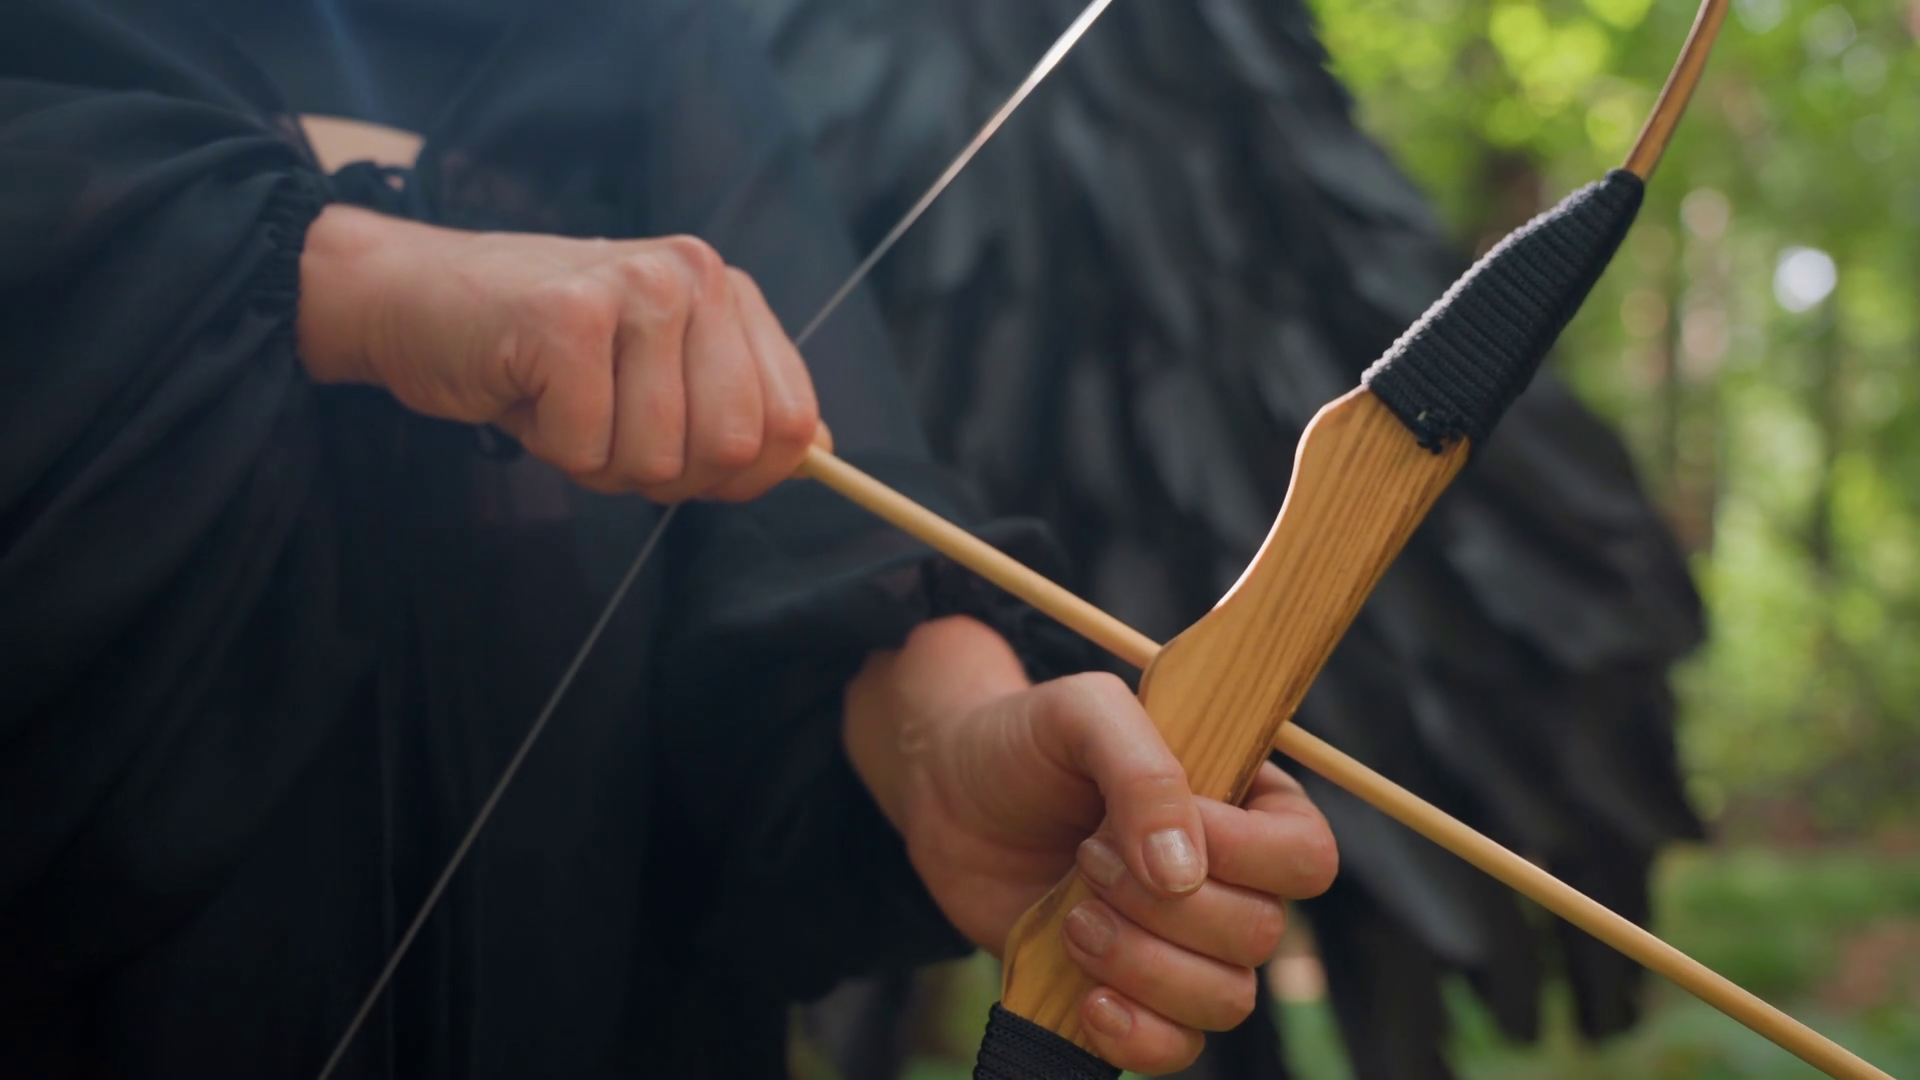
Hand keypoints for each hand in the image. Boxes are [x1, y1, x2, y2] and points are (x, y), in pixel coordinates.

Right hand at [297, 204, 825, 501]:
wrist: (412, 298)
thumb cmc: (539, 352)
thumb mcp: (655, 376)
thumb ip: (737, 408)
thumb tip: (820, 452)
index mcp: (725, 292)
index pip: (791, 422)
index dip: (740, 472)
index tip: (681, 457)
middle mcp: (693, 276)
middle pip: (731, 448)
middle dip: (664, 473)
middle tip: (604, 427)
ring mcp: (633, 288)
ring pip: (657, 456)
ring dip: (597, 459)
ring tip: (563, 402)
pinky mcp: (566, 316)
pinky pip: (584, 447)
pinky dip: (549, 446)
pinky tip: (525, 390)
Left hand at [844, 617, 1338, 1075]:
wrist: (949, 794)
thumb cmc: (1027, 741)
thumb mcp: (1082, 713)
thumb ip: (1144, 771)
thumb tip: (1185, 875)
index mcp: (1245, 804)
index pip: (1305, 856)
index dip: (1239, 855)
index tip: (1138, 826)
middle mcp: (1231, 880)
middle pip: (1262, 933)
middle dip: (1164, 907)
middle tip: (1086, 857)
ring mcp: (1184, 944)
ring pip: (1227, 999)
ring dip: (1145, 966)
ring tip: (1074, 920)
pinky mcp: (1136, 993)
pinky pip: (1180, 1048)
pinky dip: (1139, 1036)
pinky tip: (1089, 999)